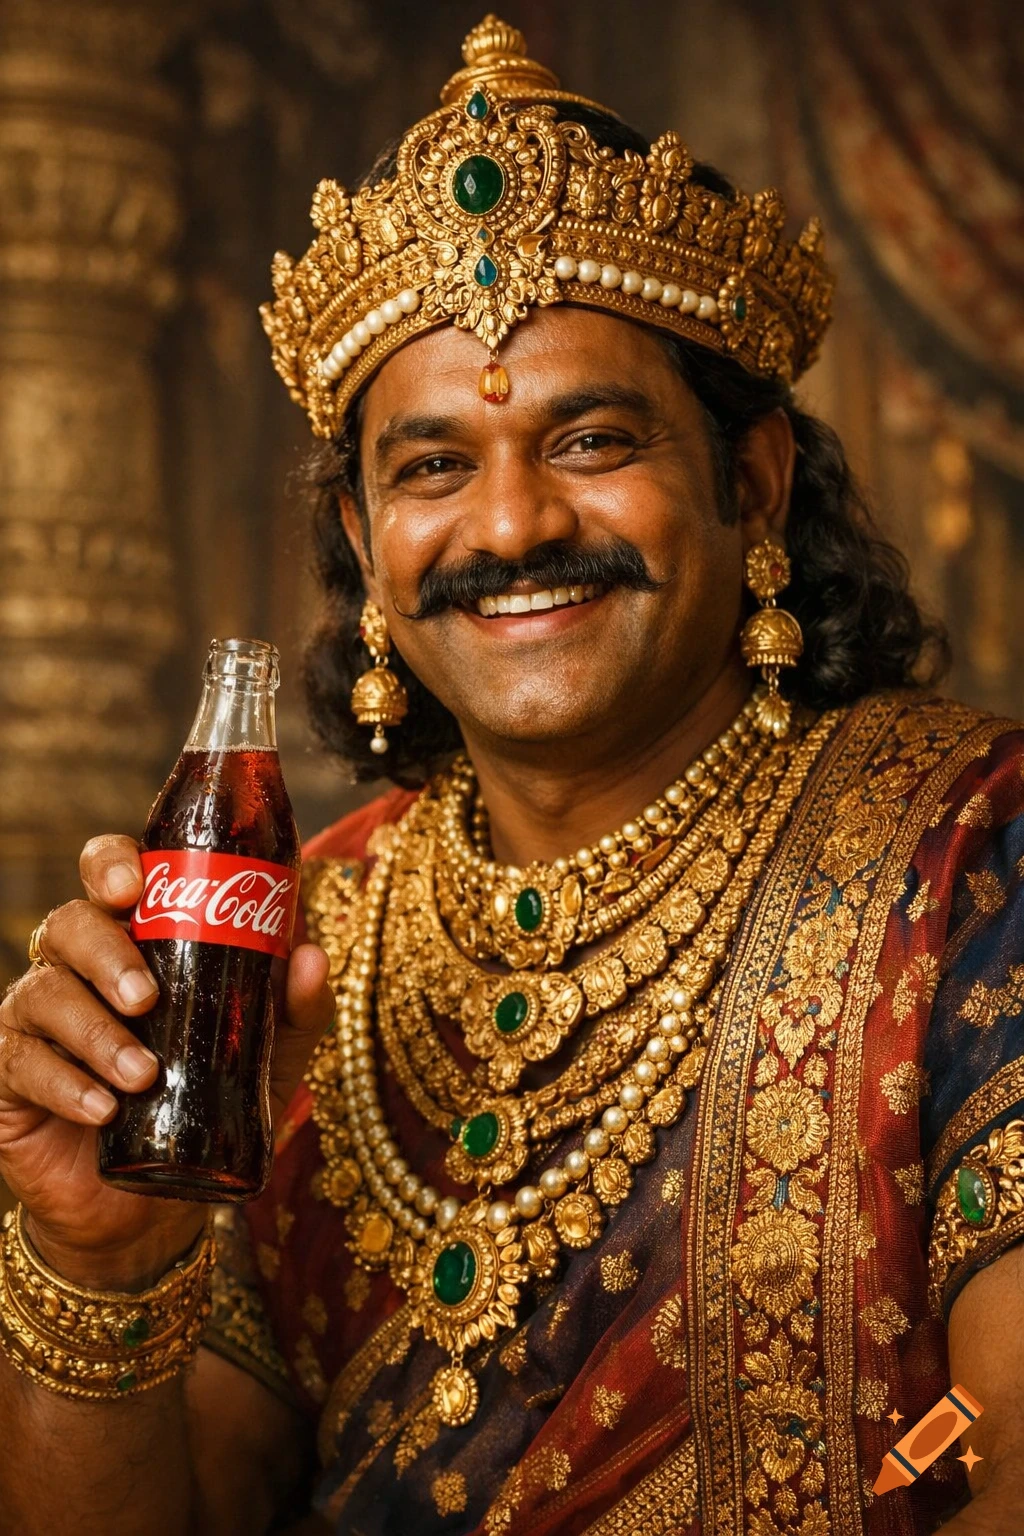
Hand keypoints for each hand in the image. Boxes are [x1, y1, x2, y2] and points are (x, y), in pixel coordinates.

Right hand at [0, 834, 333, 1288]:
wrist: (156, 1204)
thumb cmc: (212, 1103)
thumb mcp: (266, 1056)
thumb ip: (295, 1008)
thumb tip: (313, 957)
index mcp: (136, 939)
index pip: (109, 875)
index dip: (110, 864)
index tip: (134, 885)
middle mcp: (79, 968)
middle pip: (69, 924)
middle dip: (106, 953)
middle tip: (146, 996)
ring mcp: (38, 1020)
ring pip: (45, 993)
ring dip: (95, 1033)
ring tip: (142, 1075)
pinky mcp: (11, 1078)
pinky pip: (22, 1063)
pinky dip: (65, 1084)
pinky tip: (102, 1109)